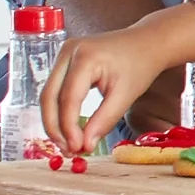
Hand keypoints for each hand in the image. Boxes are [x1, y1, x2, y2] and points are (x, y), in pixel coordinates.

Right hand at [38, 3, 194, 153]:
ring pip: (48, 95)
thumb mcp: (126, 95)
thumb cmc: (139, 65)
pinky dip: (60, 111)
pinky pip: (55, 89)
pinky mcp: (64, 60)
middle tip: (68, 151)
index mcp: (85, 57)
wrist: (146, 43)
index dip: (69, 128)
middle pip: (49, 97)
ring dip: (55, 122)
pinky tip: (69, 129)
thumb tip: (85, 146)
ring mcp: (64, 53)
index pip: (68, 99)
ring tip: (69, 144)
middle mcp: (69, 51)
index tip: (77, 149)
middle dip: (55, 128)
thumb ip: (104, 121)